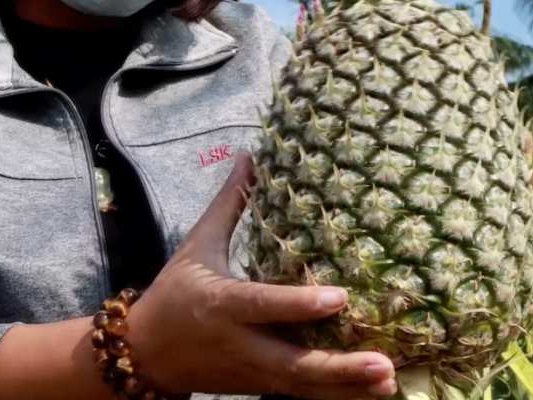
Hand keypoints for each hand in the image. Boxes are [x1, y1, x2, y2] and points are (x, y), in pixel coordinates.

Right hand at [127, 153, 397, 398]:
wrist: (144, 356)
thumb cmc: (174, 293)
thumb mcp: (197, 247)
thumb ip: (228, 205)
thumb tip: (249, 156)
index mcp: (222, 305)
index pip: (264, 306)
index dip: (301, 305)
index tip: (340, 297)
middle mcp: (241, 345)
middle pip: (293, 364)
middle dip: (338, 369)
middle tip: (383, 364)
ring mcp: (252, 374)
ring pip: (302, 387)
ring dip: (346, 388)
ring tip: (389, 382)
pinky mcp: (259, 389)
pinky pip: (301, 395)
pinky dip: (334, 396)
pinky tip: (371, 392)